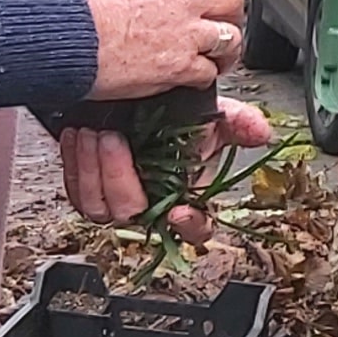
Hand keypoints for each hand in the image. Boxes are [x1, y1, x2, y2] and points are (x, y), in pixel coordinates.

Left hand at [59, 96, 276, 232]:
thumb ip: (239, 123)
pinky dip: (75, 163)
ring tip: (95, 132)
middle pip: (134, 211)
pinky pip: (76, 191)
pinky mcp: (89, 191)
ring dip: (93, 168)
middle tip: (116, 140)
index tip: (180, 211)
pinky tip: (78, 136)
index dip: (190, 225)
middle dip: (121, 176)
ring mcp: (118, 200)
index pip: (196, 228)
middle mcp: (151, 204)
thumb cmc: (178, 121)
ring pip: (99, 205)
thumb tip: (262, 130)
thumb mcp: (214, 116)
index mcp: (185, 195)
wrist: (138, 108)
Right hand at [73, 0, 247, 98]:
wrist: (65, 36)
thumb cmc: (77, 8)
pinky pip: (209, 72)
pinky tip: (192, 76)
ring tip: (216, 55)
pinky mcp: (179, 67)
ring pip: (231, 37)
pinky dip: (205, 76)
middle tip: (221, 22)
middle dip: (230, 13)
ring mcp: (185, 33)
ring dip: (225, 48)